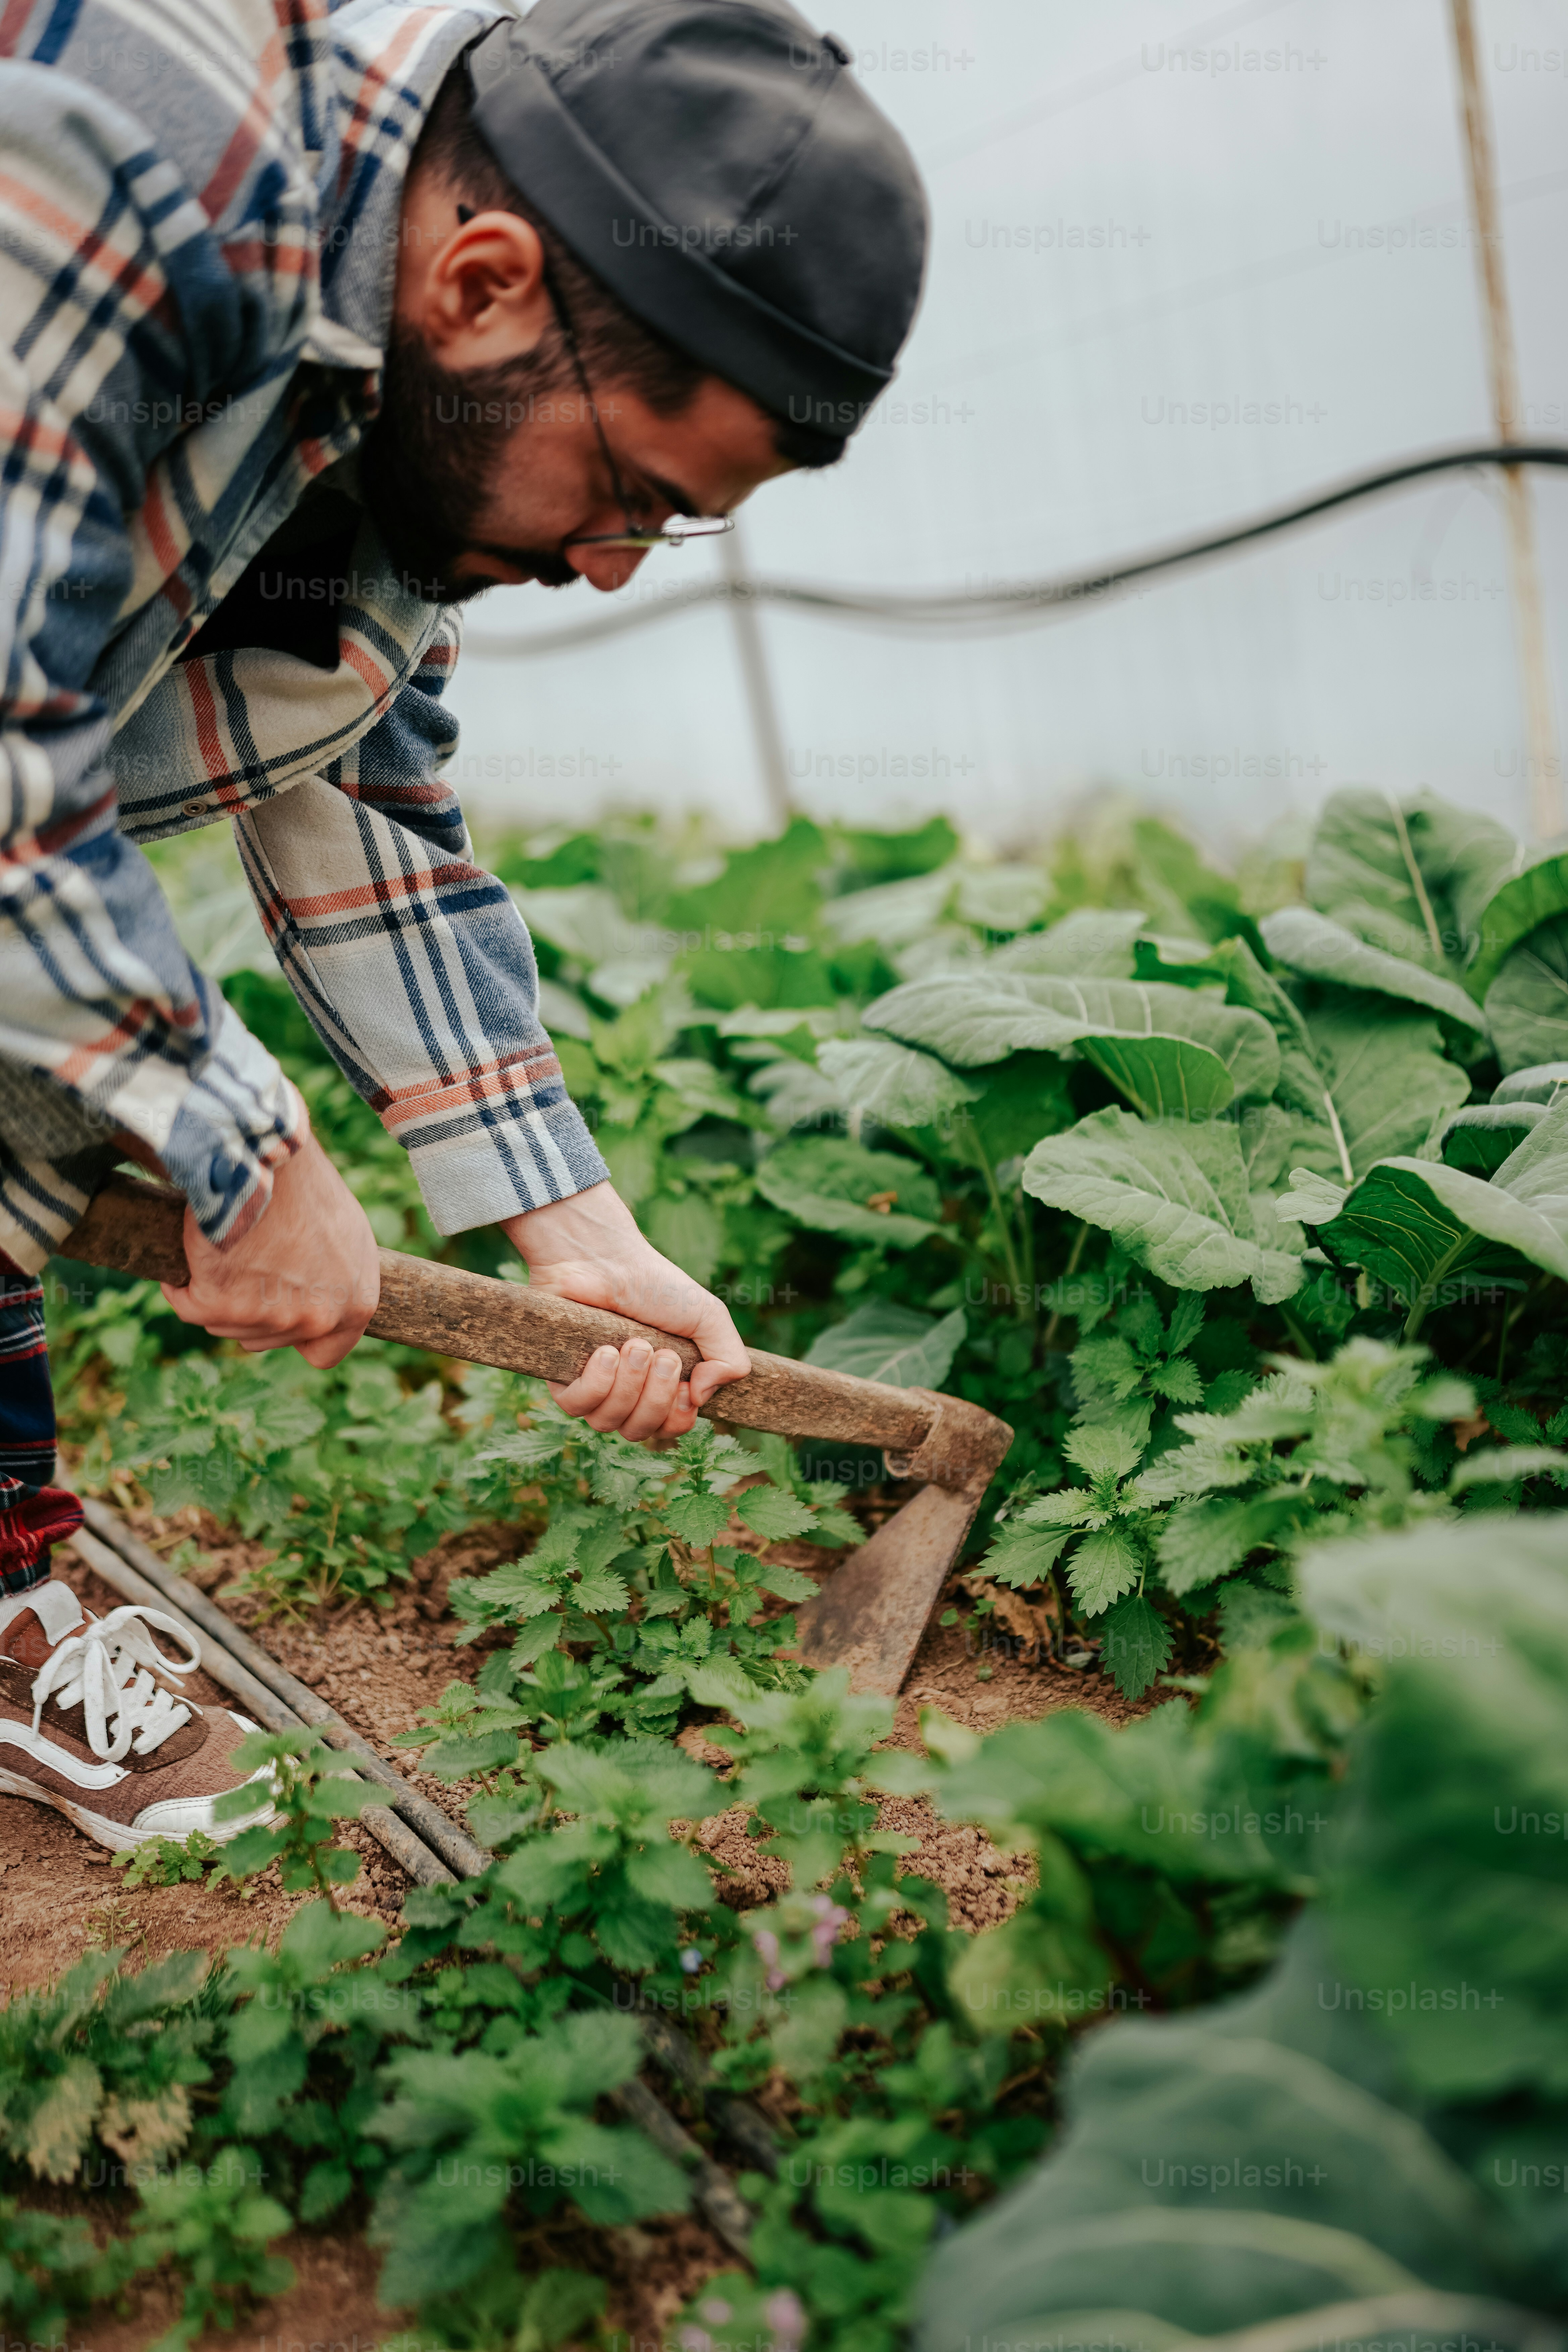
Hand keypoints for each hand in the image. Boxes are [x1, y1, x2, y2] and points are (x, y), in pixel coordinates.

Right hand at [159, 1126, 379, 1367]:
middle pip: (266, 1338)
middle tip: (246, 1258)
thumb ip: (334, 1277)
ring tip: (228, 1243)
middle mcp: (316, 1319)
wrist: (267, 1152)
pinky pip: (188, 1304)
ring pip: (227, 1325)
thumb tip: (314, 1293)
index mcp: (355, 1305)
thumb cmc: (306, 1184)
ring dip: (218, 1293)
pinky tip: (195, 1246)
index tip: (282, 1310)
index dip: (299, 1336)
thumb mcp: (345, 1234)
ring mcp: (267, 1315)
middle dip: (250, 1306)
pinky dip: (182, 1282)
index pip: (325, 1354)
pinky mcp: (220, 1305)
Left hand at [503, 1182, 748, 1441]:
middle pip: (640, 1431)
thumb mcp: (708, 1316)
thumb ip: (728, 1360)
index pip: (670, 1428)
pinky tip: (604, 1352)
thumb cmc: (655, 1284)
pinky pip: (576, 1408)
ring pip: (608, 1423)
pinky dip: (597, 1383)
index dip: (679, 1418)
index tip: (686, 1386)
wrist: (603, 1257)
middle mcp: (626, 1391)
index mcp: (660, 1383)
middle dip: (656, 1396)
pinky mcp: (561, 1377)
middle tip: (660, 1353)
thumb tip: (703, 1397)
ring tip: (632, 1344)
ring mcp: (593, 1386)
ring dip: (628, 1385)